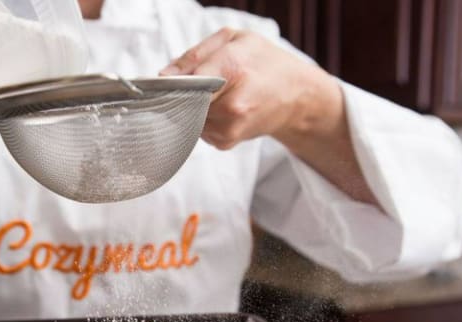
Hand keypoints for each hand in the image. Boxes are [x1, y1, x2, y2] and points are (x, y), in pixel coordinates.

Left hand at [160, 28, 342, 151]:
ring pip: (187, 116)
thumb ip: (196, 54)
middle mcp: (232, 104)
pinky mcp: (225, 142)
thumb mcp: (235, 40)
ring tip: (216, 94)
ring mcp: (229, 126)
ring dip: (193, 106)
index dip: (172, 81)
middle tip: (195, 84)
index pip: (186, 81)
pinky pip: (197, 129)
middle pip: (182, 101)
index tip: (165, 81)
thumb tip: (164, 75)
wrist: (298, 97)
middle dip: (182, 93)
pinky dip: (202, 118)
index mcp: (234, 69)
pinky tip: (221, 108)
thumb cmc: (266, 63)